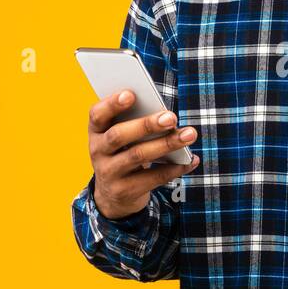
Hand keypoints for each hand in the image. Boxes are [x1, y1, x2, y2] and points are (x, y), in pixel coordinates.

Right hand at [87, 88, 199, 219]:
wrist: (113, 194)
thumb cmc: (123, 152)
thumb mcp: (121, 137)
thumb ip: (135, 122)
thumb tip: (165, 115)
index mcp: (96, 131)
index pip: (97, 115)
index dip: (112, 104)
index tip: (131, 94)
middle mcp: (98, 151)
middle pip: (119, 135)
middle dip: (146, 125)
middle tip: (171, 117)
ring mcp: (109, 173)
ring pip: (138, 156)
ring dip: (167, 144)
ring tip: (189, 134)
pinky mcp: (125, 191)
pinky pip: (153, 178)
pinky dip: (175, 168)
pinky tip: (191, 159)